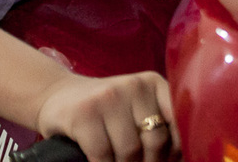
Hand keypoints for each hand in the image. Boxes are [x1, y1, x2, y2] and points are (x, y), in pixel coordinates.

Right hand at [35, 71, 179, 161]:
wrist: (57, 96)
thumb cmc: (105, 113)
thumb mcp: (136, 110)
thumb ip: (160, 128)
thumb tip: (180, 159)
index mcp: (154, 84)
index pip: (179, 125)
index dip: (174, 152)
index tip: (163, 160)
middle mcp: (133, 85)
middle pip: (156, 143)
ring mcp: (107, 97)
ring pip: (130, 152)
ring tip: (115, 159)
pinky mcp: (84, 113)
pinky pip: (103, 155)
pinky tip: (96, 159)